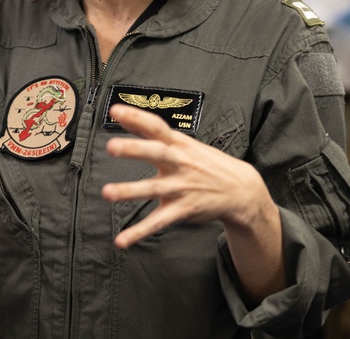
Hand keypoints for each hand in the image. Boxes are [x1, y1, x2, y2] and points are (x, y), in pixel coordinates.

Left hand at [101, 104, 271, 248]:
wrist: (240, 190)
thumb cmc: (206, 163)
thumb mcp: (183, 143)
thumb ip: (152, 131)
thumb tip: (124, 116)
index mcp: (178, 144)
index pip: (156, 126)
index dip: (137, 117)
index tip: (116, 110)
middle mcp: (179, 163)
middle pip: (156, 152)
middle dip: (134, 148)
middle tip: (112, 146)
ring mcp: (181, 187)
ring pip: (153, 188)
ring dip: (130, 190)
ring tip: (108, 192)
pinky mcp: (182, 209)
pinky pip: (158, 222)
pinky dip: (139, 232)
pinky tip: (122, 240)